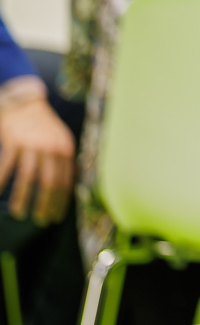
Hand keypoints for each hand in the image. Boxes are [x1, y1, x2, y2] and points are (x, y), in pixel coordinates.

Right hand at [0, 96, 73, 223]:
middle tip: (39, 221)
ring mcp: (32, 144)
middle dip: (45, 204)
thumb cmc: (43, 127)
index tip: (55, 217)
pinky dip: (2, 181)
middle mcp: (51, 147)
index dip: (61, 201)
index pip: (65, 181)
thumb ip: (63, 161)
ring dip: (22, 198)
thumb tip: (67, 187)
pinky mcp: (15, 140)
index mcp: (65, 149)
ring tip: (18, 214)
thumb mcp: (61, 140)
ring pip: (28, 177)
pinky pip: (7, 166)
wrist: (25, 103)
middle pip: (49, 182)